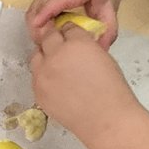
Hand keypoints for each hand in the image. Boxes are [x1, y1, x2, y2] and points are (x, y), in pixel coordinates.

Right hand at [25, 0, 127, 47]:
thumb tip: (101, 49)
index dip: (46, 12)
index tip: (37, 27)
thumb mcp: (112, 8)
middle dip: (38, 25)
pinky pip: (36, 4)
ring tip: (45, 40)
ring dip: (35, 23)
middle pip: (41, 2)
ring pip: (35, 4)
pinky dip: (37, 18)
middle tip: (46, 45)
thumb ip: (109, 29)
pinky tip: (46, 30)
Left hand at [30, 25, 140, 146]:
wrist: (106, 120)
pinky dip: (42, 75)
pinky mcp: (37, 91)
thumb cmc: (113, 90)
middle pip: (48, 37)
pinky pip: (35, 76)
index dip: (71, 32)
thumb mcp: (103, 57)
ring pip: (36, 55)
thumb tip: (76, 45)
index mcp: (76, 43)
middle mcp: (55, 54)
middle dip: (56, 39)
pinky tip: (54, 82)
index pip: (67, 27)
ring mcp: (43, 74)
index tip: (74, 38)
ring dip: (45, 56)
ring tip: (56, 65)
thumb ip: (86, 47)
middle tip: (63, 48)